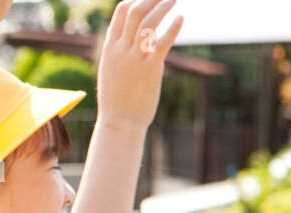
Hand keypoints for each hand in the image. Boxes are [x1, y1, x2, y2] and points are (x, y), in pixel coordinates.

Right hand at [96, 0, 184, 131]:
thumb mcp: (111, 70)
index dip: (137, 0)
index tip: (150, 0)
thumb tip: (126, 38)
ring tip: (174, 0)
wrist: (119, 122)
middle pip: (136, 11)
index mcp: (110, 48)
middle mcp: (120, 50)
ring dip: (163, 7)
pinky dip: (173, 28)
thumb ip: (118, 52)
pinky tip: (180, 19)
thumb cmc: (117, 98)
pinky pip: (162, 42)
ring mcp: (134, 59)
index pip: (121, 12)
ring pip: (148, 23)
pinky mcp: (149, 68)